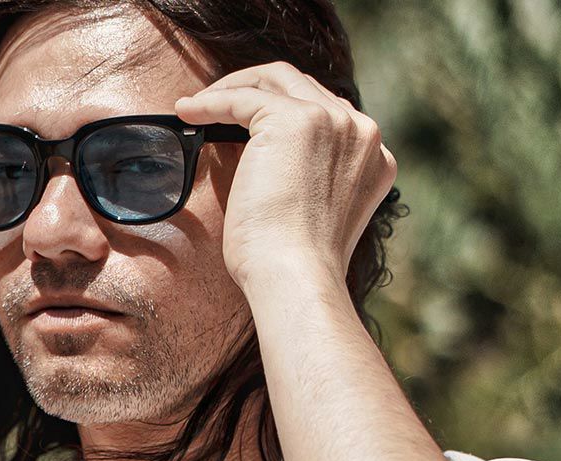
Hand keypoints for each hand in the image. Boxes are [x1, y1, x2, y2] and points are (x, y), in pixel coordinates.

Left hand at [176, 64, 396, 290]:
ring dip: (234, 87)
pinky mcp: (295, 119)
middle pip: (303, 87)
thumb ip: (311, 182)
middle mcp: (360, 132)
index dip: (285, 112)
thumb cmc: (293, 269)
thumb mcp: (315, 216)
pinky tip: (186, 112)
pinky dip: (212, 100)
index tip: (249, 125)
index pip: (327, 115)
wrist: (296, 280)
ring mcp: (331, 121)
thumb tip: (268, 170)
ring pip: (276, 80)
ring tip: (199, 105)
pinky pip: (244, 97)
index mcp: (374, 158)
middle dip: (258, 90)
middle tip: (220, 105)